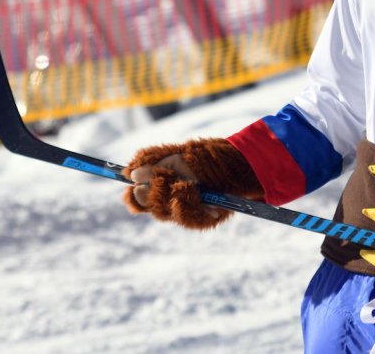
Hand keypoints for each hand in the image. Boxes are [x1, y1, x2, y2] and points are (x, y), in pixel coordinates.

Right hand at [122, 138, 261, 229]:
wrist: (242, 164)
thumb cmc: (209, 157)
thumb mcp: (181, 154)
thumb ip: (156, 162)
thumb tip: (132, 173)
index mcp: (160, 186)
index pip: (136, 198)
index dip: (132, 195)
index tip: (133, 180)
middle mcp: (170, 202)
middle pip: (149, 206)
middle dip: (152, 191)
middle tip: (162, 178)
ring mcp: (185, 212)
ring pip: (164, 212)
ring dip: (168, 194)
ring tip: (180, 181)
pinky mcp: (202, 219)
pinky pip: (186, 217)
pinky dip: (184, 203)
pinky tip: (190, 190)